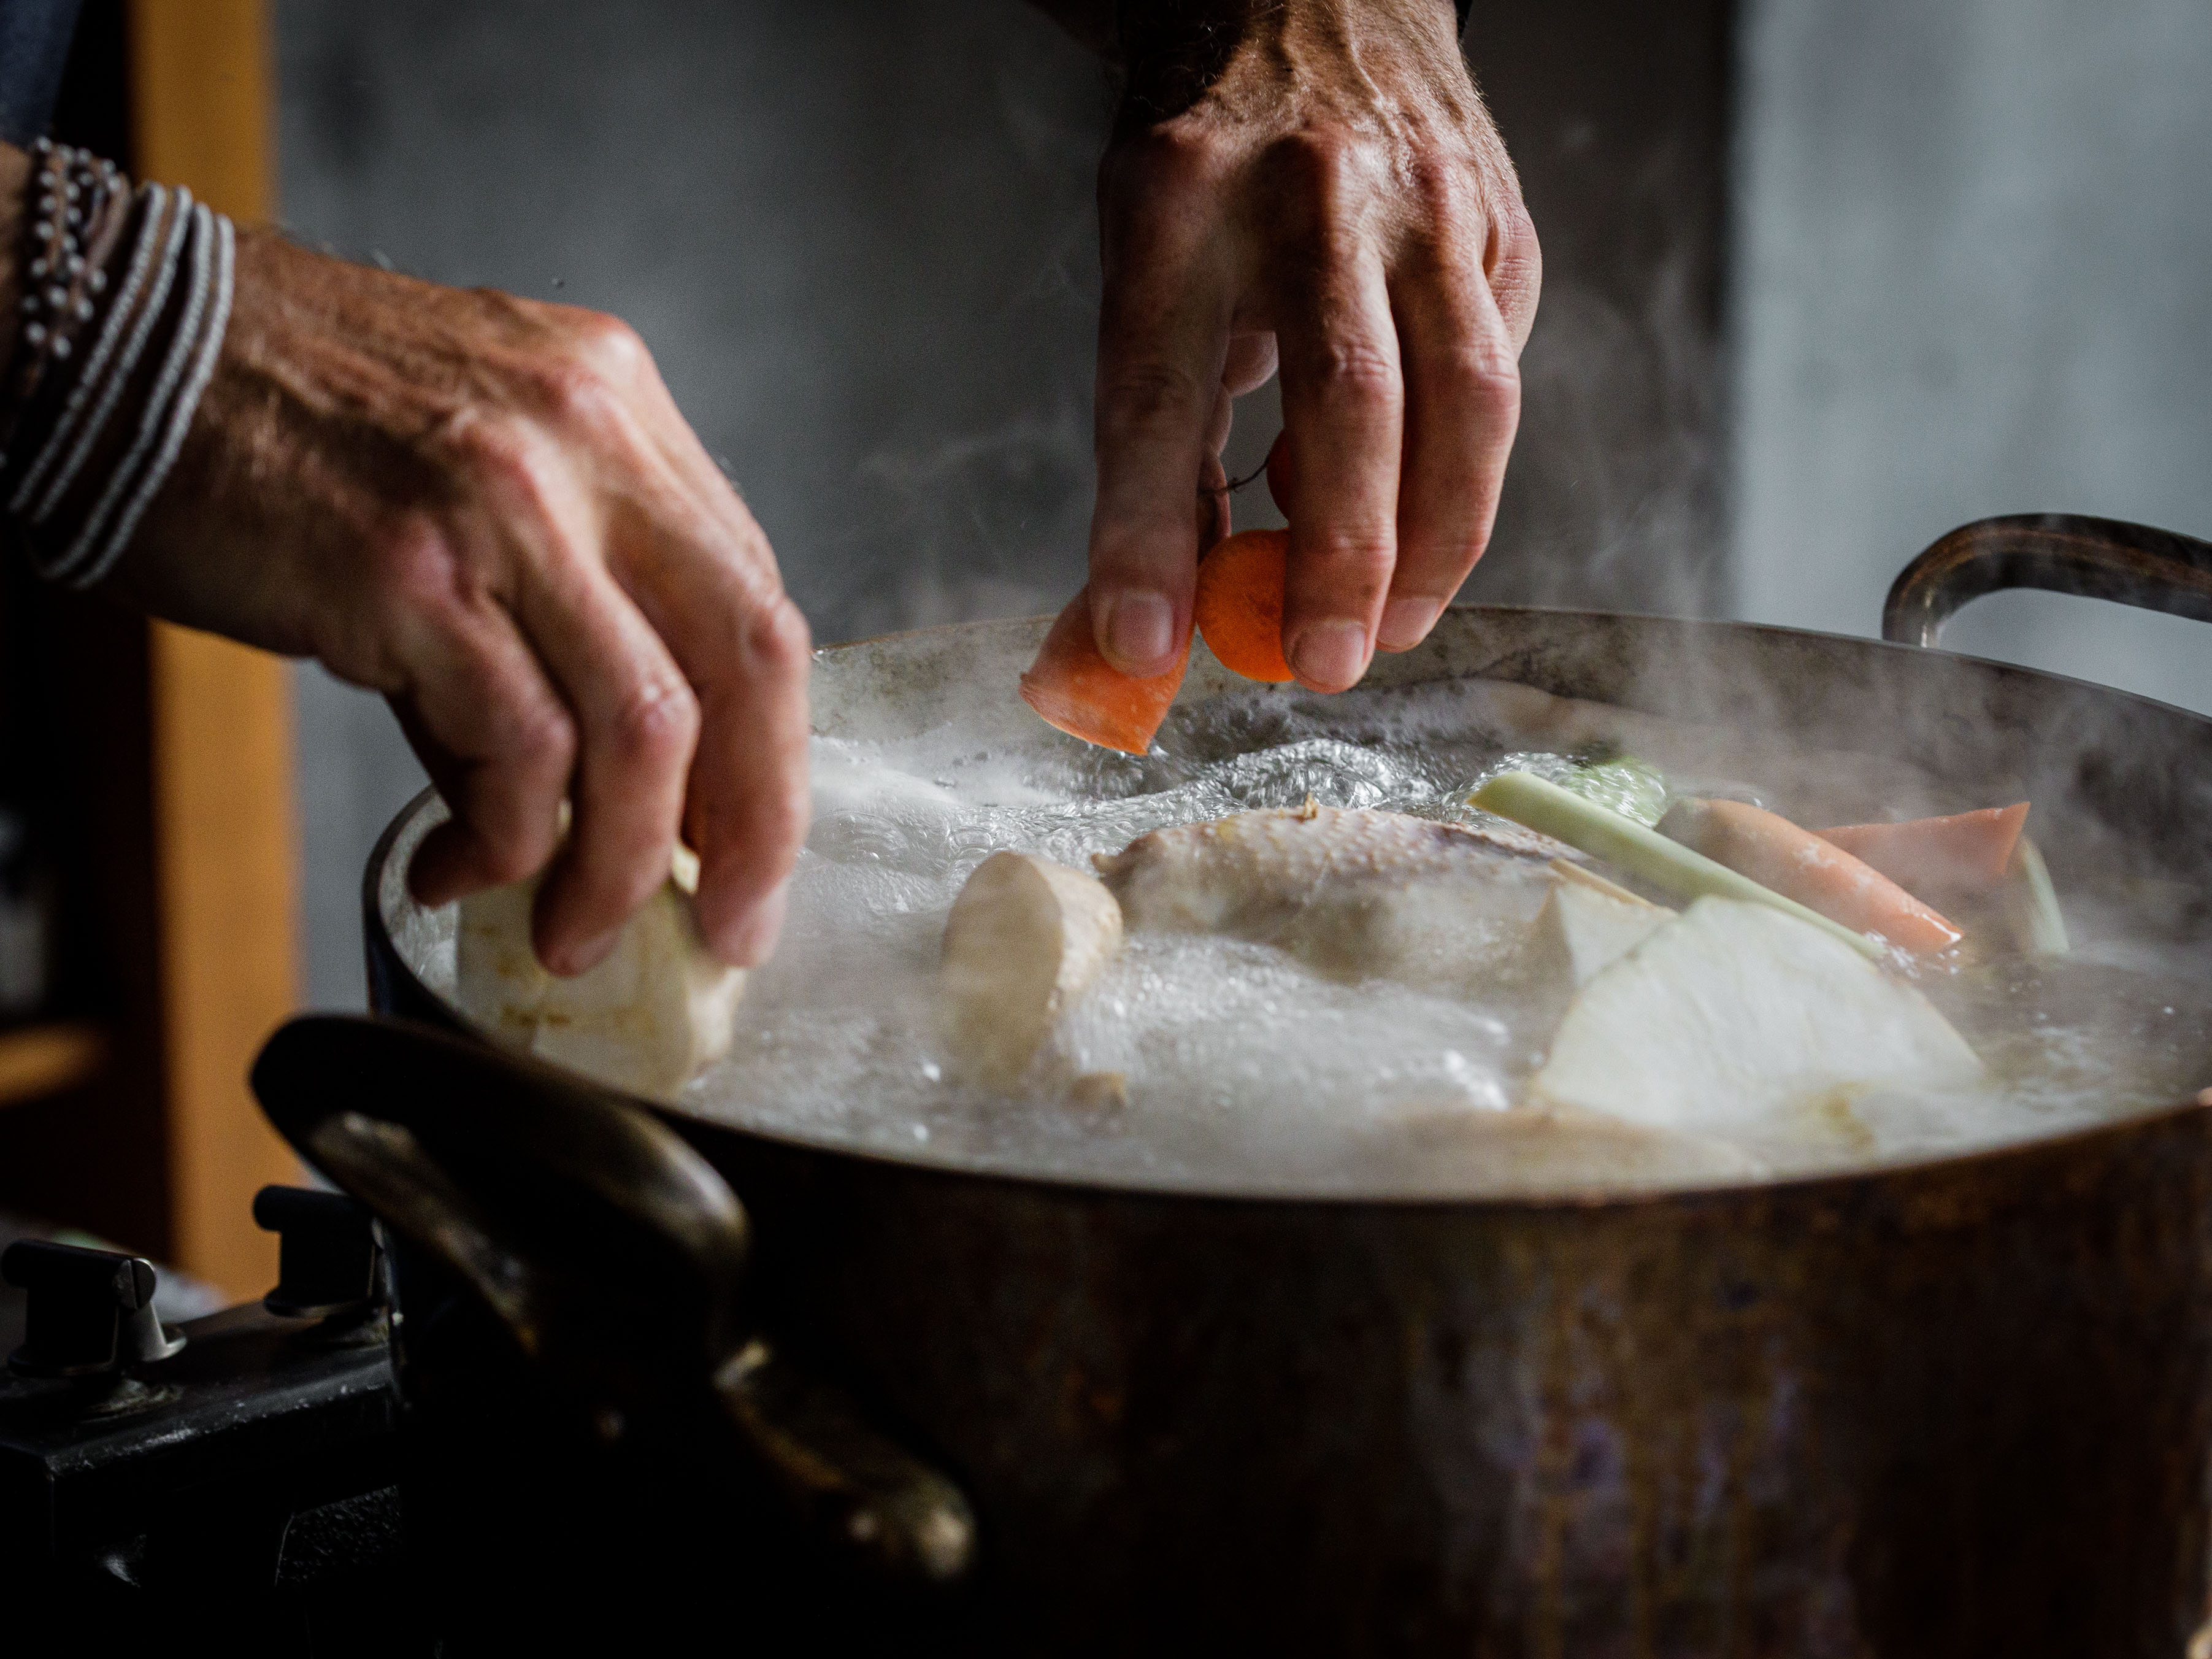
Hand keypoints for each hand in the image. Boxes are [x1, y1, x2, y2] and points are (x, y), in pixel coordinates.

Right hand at [112, 232, 811, 974]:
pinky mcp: (410, 574)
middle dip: (757, 823)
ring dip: (620, 866)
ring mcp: (505, 501)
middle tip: (730, 927)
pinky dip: (502, 842)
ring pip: (644, 728)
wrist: (112, 343)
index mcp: (619, 407)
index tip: (751, 846)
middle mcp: (587, 438)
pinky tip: (453, 868)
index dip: (771, 745)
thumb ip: (566, 600)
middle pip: (750, 660)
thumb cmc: (287, 418)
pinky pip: (517, 749)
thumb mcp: (477, 461)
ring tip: (572, 931)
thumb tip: (611, 793)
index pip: (754, 597)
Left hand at [1085, 0, 1538, 691]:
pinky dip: (1465, 467)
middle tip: (1321, 663)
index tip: (1143, 643)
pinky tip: (1422, 507)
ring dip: (1437, 538)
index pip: (1159, 396)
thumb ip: (1169, 432)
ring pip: (1466, 395)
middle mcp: (1311, 189)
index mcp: (1180, 201)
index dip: (1147, 535)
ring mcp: (1426, 198)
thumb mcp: (1145, 268)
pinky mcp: (1499, 221)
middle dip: (1341, 554)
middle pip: (1348, 397)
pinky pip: (1500, 369)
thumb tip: (1177, 606)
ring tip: (1390, 625)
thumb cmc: (1206, 164)